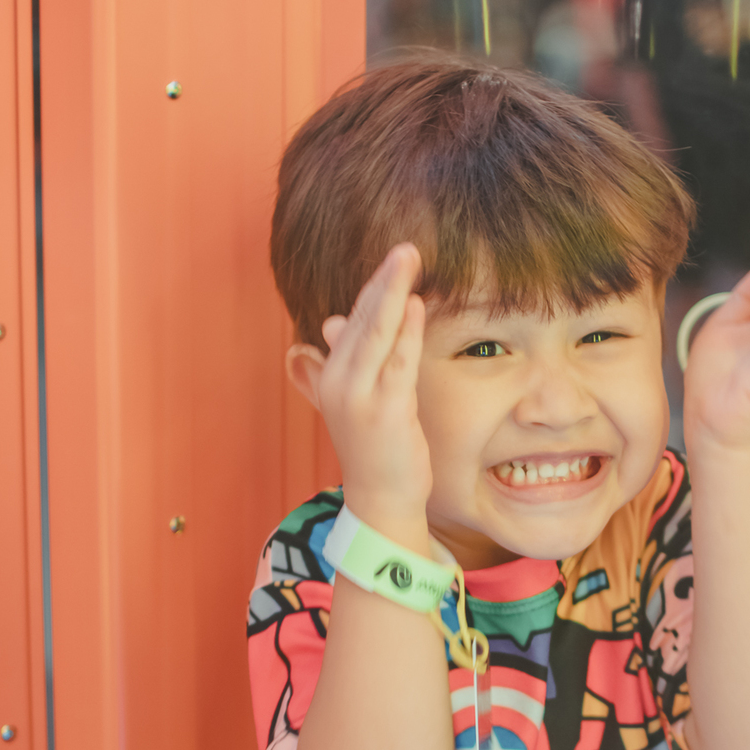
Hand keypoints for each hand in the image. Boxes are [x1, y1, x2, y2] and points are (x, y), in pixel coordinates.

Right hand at [318, 244, 432, 542]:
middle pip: (363, 320)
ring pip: (377, 333)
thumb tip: (333, 324)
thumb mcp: (357, 401)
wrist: (380, 500)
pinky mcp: (385, 411)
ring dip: (393, 293)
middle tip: (404, 248)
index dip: (375, 290)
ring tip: (408, 259)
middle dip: (383, 281)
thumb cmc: (377, 451)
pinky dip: (407, 330)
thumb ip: (348, 361)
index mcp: (332, 377)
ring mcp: (360, 396)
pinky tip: (417, 304)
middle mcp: (340, 383)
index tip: (393, 261)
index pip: (355, 323)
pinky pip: (398, 361)